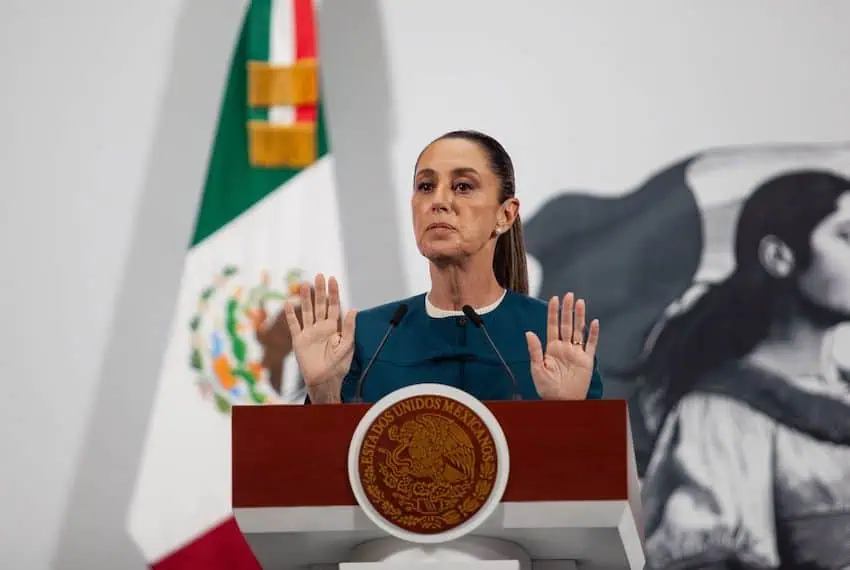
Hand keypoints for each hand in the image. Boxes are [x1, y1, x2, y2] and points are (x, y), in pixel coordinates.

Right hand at [283, 273, 355, 402]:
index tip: (332, 279)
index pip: (333, 306)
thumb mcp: (347, 345)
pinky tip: (289, 304)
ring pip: (307, 311)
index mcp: (333, 327)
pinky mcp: (299, 340)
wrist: (324, 380)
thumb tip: (353, 309)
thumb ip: (348, 327)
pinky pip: (294, 325)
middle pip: (320, 305)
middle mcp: (321, 327)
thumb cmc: (339, 365)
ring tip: (305, 285)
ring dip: (306, 298)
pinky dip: (291, 315)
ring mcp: (309, 332)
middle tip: (319, 275)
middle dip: (320, 291)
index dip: (333, 293)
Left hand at [526, 293, 599, 399]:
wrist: (562, 401)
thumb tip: (529, 332)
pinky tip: (594, 322)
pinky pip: (591, 344)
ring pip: (579, 330)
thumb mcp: (537, 368)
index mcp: (552, 348)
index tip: (554, 299)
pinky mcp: (586, 360)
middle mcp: (565, 348)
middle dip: (567, 310)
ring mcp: (576, 353)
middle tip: (569, 295)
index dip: (553, 313)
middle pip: (567, 325)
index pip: (553, 326)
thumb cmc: (547, 388)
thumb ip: (535, 350)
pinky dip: (593, 334)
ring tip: (580, 302)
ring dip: (580, 317)